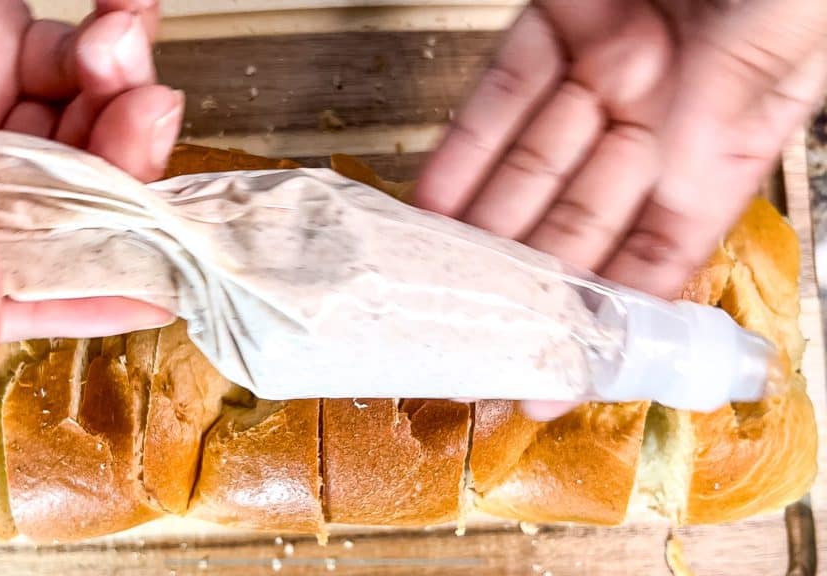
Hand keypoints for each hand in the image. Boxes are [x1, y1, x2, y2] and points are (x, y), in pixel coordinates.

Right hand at [0, 0, 180, 381]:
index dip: (81, 294)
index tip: (157, 285)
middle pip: (59, 207)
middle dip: (119, 165)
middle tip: (145, 113)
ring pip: (79, 132)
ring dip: (119, 90)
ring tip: (118, 41)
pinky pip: (71, 59)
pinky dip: (113, 34)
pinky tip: (124, 8)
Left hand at [415, 0, 826, 419]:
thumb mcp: (786, 25)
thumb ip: (737, 93)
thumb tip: (688, 170)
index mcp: (730, 131)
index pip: (661, 251)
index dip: (609, 318)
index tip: (559, 375)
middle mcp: (665, 110)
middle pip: (581, 220)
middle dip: (526, 283)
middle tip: (474, 337)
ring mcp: (607, 65)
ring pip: (532, 166)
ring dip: (481, 227)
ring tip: (436, 284)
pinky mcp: (557, 19)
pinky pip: (502, 94)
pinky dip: (464, 148)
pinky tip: (433, 200)